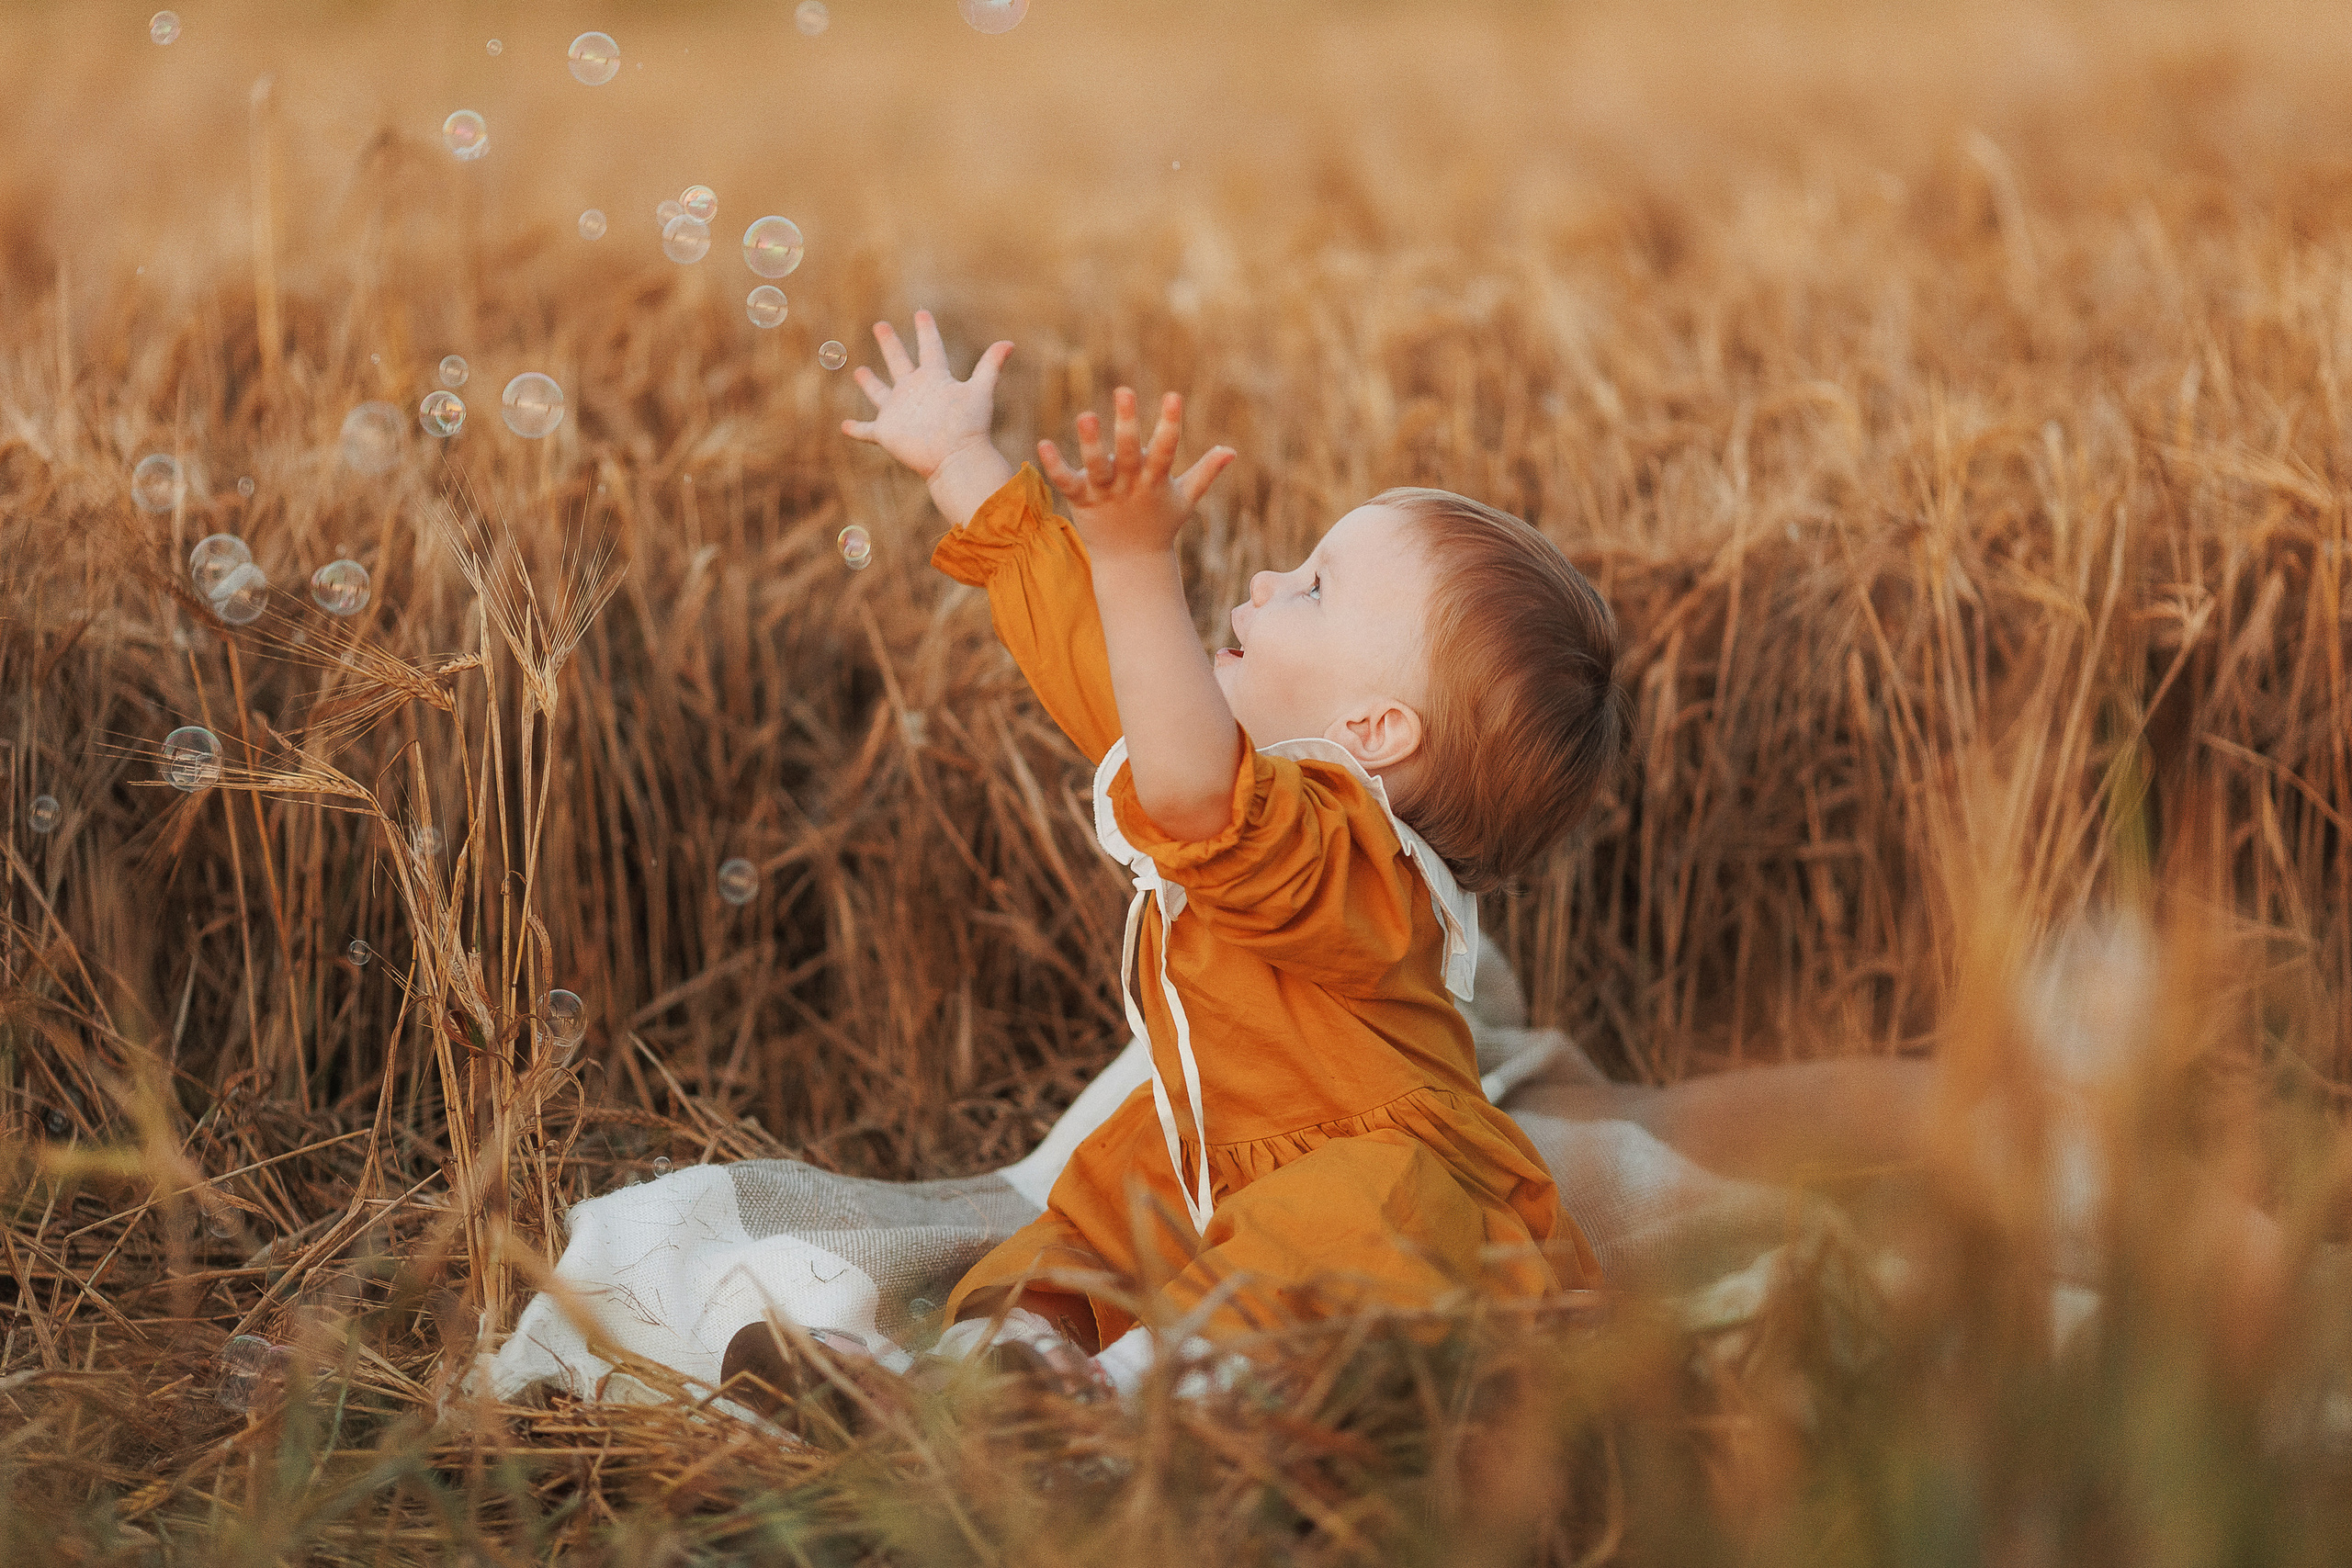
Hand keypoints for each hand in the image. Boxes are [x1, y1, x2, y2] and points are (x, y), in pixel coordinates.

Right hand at [841, 311, 1015, 524]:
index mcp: (935, 379)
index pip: (930, 348)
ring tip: (859, 370)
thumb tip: (1010, 342)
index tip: (921, 313)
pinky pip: (867, 431)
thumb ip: (991, 366)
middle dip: (890, 343)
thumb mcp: (980, 392)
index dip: (926, 330)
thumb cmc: (968, 426)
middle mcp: (915, 392)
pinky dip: (856, 429)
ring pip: (880, 392)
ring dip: (869, 382)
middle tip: (881, 324)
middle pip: (900, 362)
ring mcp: (899, 412)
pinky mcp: (887, 433)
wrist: (955, 459)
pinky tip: (844, 426)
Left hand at [1039, 388, 1235, 560]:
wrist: (1131, 563)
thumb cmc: (1159, 525)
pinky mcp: (1081, 501)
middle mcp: (1130, 484)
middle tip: (1124, 390)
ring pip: (1097, 466)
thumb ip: (1206, 472)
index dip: (1170, 424)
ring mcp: (1105, 493)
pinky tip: (1042, 444)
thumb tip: (1232, 451)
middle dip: (1128, 423)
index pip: (1166, 449)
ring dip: (1091, 442)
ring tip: (1086, 415)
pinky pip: (1066, 482)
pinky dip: (1055, 466)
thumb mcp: (1184, 498)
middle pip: (1129, 452)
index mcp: (1155, 480)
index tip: (1174, 396)